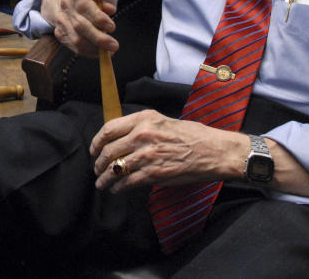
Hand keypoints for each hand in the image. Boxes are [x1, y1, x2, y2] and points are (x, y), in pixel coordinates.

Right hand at [41, 0, 118, 57]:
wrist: (71, 2)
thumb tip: (110, 10)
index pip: (85, 6)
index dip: (98, 18)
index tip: (112, 27)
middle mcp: (67, 5)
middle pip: (80, 25)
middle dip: (99, 38)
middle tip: (114, 46)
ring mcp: (61, 20)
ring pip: (76, 39)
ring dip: (95, 48)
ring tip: (109, 50)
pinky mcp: (60, 33)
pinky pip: (74, 47)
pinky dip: (89, 52)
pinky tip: (100, 52)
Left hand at [90, 110, 245, 192]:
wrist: (213, 151)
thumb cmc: (193, 135)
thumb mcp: (163, 121)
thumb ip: (142, 127)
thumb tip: (122, 138)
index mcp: (144, 119)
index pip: (109, 129)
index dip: (97, 142)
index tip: (94, 150)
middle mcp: (142, 134)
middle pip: (108, 150)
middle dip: (99, 163)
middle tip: (97, 169)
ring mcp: (147, 155)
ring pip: (115, 169)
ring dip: (105, 179)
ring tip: (102, 184)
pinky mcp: (154, 173)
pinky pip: (128, 183)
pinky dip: (119, 189)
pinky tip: (117, 190)